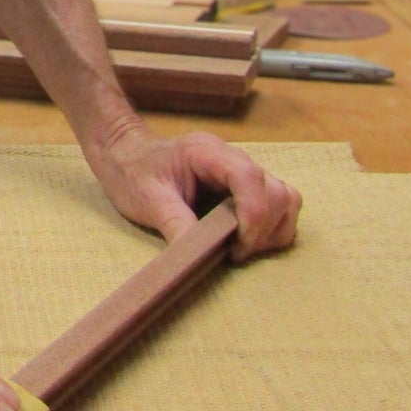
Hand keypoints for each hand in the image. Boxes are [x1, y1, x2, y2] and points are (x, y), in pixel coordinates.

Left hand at [83, 121, 300, 262]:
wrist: (125, 154)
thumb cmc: (132, 172)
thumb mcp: (147, 199)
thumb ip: (175, 223)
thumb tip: (197, 257)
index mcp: (208, 152)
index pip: (249, 178)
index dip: (253, 216)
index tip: (236, 248)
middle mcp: (232, 158)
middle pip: (277, 191)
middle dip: (264, 230)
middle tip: (234, 253)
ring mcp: (241, 170)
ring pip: (286, 198)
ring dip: (273, 230)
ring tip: (240, 249)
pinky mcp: (244, 187)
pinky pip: (278, 205)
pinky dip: (272, 228)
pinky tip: (244, 241)